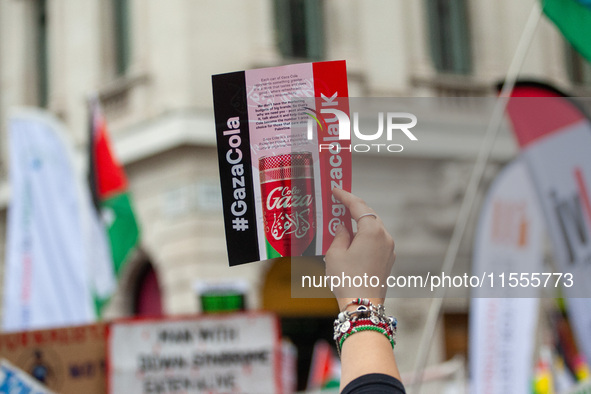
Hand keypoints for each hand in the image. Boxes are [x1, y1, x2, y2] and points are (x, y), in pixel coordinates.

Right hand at [325, 188, 395, 310]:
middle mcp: (385, 237)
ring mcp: (389, 249)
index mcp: (372, 231)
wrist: (362, 306)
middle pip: (369, 215)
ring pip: (374, 228)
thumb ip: (339, 235)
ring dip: (359, 223)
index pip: (358, 206)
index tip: (335, 190)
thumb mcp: (335, 253)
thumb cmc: (347, 279)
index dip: (345, 196)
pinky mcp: (388, 260)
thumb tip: (343, 228)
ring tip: (342, 221)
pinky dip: (364, 235)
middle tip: (338, 202)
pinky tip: (352, 239)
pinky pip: (376, 240)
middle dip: (353, 208)